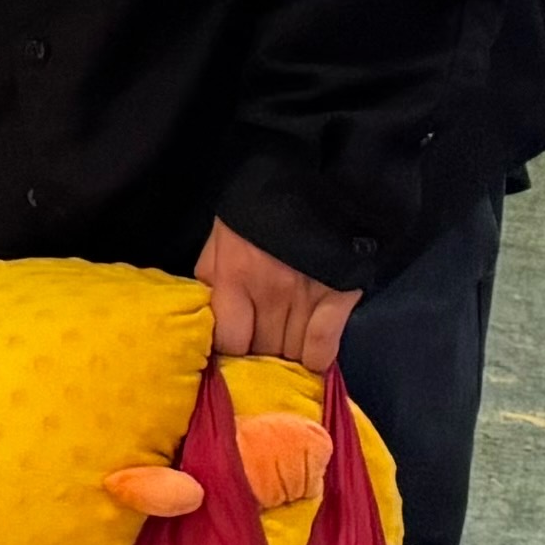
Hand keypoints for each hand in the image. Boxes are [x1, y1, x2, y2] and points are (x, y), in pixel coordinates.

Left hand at [199, 219, 355, 376]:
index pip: (228, 340)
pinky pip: (323, 347)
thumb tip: (206, 314)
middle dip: (259, 354)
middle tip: (260, 347)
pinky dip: (316, 358)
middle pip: (261, 351)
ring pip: (291, 354)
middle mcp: (268, 294)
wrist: (316, 186)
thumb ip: (210, 277)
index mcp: (233, 277)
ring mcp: (305, 297)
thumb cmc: (258, 216)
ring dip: (286, 356)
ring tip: (283, 350)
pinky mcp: (338, 297)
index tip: (233, 344)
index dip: (229, 347)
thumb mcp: (220, 240)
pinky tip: (310, 357)